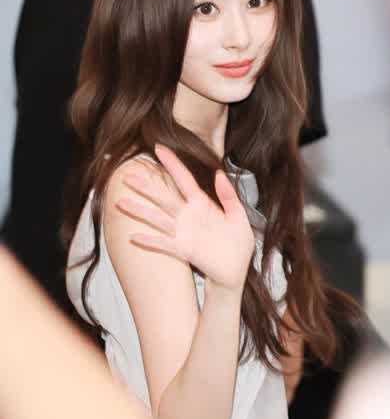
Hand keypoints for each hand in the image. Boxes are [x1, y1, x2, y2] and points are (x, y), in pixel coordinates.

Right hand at [116, 145, 254, 290]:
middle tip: (128, 175)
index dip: (172, 163)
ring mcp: (183, 232)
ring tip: (121, 202)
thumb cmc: (238, 243)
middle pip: (164, 197)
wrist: (236, 270)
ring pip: (158, 218)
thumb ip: (228, 196)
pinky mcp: (183, 249)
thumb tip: (219, 173)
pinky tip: (134, 236)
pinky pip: (163, 244)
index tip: (159, 148)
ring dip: (140, 211)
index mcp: (202, 203)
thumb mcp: (238, 216)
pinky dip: (149, 241)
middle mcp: (188, 215)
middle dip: (146, 187)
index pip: (184, 178)